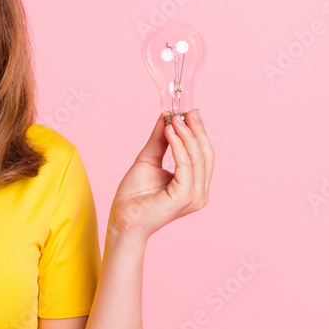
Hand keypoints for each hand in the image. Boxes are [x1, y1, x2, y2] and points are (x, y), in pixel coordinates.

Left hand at [108, 109, 214, 240]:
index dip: (198, 132)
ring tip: (172, 120)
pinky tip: (168, 132)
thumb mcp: (149, 159)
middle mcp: (199, 192)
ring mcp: (195, 196)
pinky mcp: (185, 197)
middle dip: (196, 130)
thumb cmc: (134, 195)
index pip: (204, 154)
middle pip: (206, 154)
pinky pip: (185, 165)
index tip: (189, 112)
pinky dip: (178, 146)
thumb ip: (160, 140)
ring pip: (197, 157)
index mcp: (195, 185)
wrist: (123, 217)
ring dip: (185, 135)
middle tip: (185, 111)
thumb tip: (167, 117)